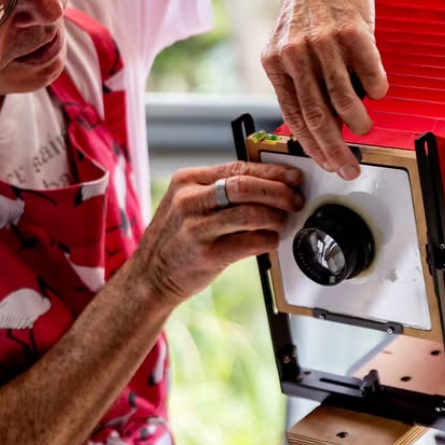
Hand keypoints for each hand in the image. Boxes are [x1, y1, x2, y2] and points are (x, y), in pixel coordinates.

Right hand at [130, 161, 303, 306]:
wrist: (150, 276)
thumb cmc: (175, 239)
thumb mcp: (186, 204)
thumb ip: (218, 191)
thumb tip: (268, 185)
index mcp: (186, 180)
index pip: (237, 168)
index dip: (271, 171)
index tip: (293, 176)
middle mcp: (188, 200)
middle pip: (245, 186)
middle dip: (279, 192)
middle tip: (294, 200)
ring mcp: (196, 228)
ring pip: (251, 213)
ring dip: (276, 217)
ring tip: (283, 222)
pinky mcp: (206, 255)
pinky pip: (250, 242)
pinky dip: (268, 240)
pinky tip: (270, 240)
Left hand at [261, 0, 387, 179]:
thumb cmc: (306, 9)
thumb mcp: (287, 46)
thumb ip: (298, 80)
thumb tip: (321, 123)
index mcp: (274, 63)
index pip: (293, 117)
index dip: (312, 146)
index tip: (327, 163)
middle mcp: (294, 55)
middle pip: (317, 116)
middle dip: (334, 148)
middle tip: (349, 165)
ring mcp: (322, 42)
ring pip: (342, 99)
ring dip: (357, 122)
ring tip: (364, 129)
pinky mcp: (350, 30)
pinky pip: (368, 72)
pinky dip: (376, 88)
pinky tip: (377, 93)